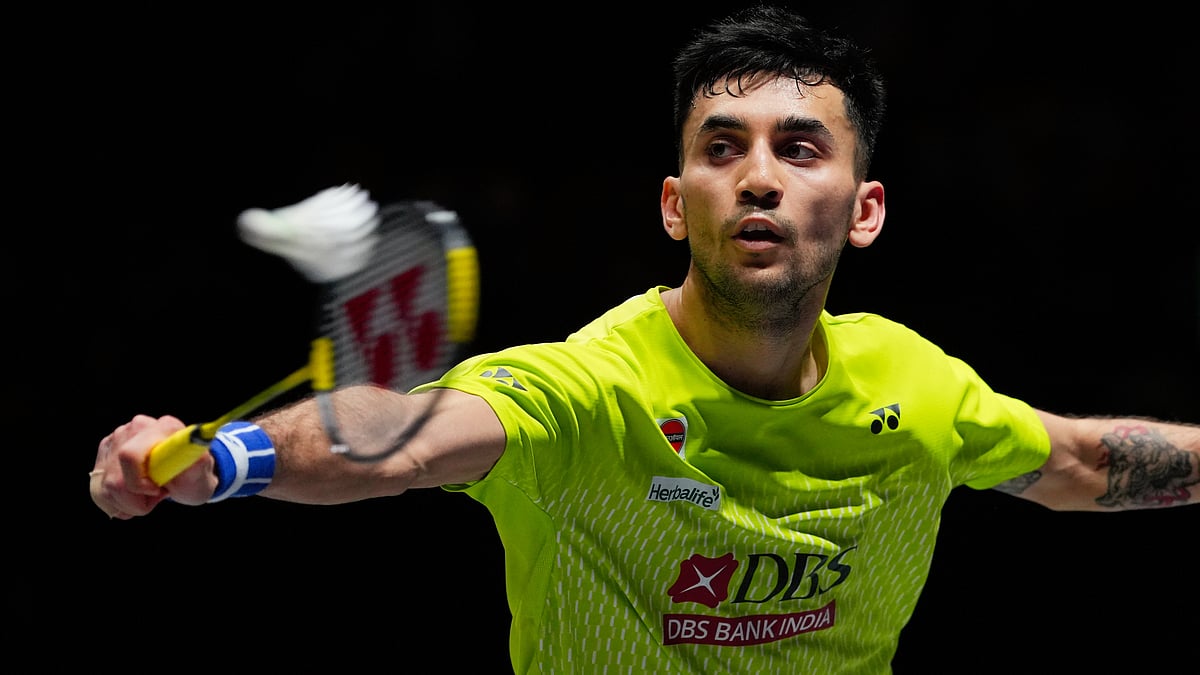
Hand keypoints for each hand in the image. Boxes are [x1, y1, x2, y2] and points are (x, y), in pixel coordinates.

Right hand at [89, 415, 215, 518]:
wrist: (185, 477)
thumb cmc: (193, 476)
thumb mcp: (201, 474)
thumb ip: (198, 463)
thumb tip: (196, 447)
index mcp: (164, 427)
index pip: (130, 455)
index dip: (139, 482)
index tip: (158, 492)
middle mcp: (137, 427)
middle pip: (115, 478)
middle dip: (134, 500)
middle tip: (155, 498)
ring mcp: (117, 438)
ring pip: (104, 487)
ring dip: (126, 503)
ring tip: (147, 497)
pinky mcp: (105, 452)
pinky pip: (97, 488)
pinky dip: (115, 503)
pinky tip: (132, 499)